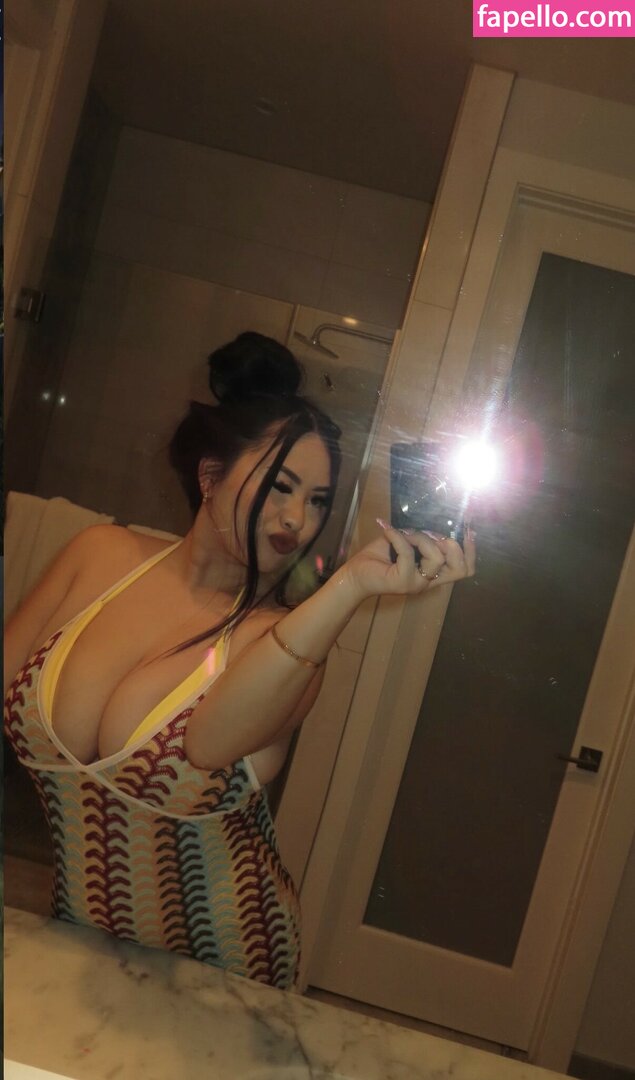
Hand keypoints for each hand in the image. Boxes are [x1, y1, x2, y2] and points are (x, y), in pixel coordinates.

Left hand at [342, 520, 475, 601]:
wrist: (353, 576)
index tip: (470, 531)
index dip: (471, 551)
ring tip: (403, 533)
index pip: (464, 570)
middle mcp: (428, 581)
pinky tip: (387, 530)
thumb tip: (434, 529)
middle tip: (432, 535)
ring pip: (437, 558)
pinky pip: (408, 553)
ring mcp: (416, 583)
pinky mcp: (402, 581)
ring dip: (421, 538)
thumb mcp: (405, 544)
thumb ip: (421, 539)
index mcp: (432, 574)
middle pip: (460, 569)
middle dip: (452, 546)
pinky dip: (398, 536)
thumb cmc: (378, 558)